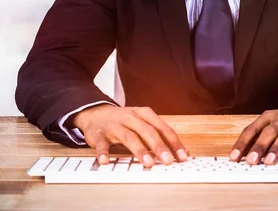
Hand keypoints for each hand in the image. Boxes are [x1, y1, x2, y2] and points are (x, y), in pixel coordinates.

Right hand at [71, 104, 188, 166]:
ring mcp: (114, 125)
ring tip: (148, 163)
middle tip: (168, 160)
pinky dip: (103, 152)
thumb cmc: (123, 121)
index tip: (182, 156)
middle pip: (147, 131)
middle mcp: (130, 117)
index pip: (162, 127)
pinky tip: (106, 161)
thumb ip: (160, 136)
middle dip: (159, 146)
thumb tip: (182, 151)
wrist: (96, 114)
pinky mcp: (99, 134)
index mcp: (143, 114)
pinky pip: (102, 143)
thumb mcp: (142, 123)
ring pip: (129, 137)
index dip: (173, 142)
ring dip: (139, 150)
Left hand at [229, 105, 277, 164]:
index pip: (252, 129)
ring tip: (269, 161)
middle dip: (259, 146)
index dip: (242, 143)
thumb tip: (243, 155)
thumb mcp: (274, 124)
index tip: (234, 157)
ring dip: (276, 148)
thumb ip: (260, 138)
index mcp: (269, 117)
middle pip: (268, 132)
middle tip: (251, 161)